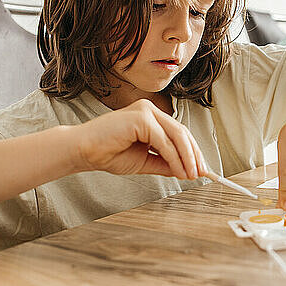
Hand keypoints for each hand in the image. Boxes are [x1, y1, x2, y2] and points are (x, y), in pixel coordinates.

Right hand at [70, 99, 206, 178]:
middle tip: (202, 173)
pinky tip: (179, 171)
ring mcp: (146, 111)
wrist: (83, 152)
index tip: (201, 169)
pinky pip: (164, 141)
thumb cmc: (108, 153)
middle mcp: (150, 110)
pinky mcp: (141, 117)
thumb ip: (164, 163)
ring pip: (176, 135)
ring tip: (192, 175)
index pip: (178, 133)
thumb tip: (186, 170)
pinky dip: (174, 157)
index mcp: (151, 117)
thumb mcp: (145, 161)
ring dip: (187, 158)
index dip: (192, 151)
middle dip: (194, 154)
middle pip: (181, 132)